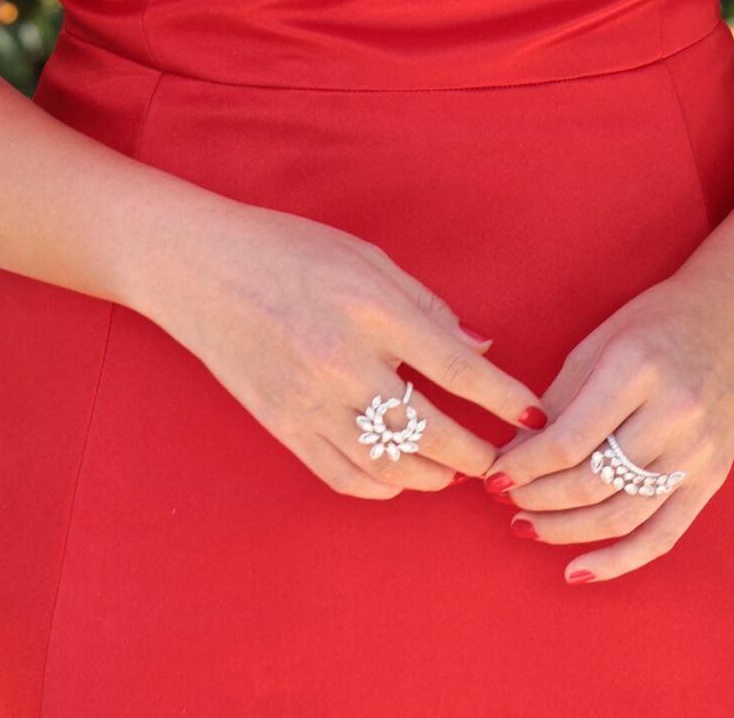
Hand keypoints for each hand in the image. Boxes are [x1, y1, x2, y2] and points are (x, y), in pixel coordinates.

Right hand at [136, 194, 548, 499]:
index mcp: (371, 309)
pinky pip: (344, 475)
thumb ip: (425, 307)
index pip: (455, 369)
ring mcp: (309, 401)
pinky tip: (400, 476)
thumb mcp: (365, 257)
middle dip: (476, 452)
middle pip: (430, 431)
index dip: (503, 399)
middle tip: (499, 457)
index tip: (534, 416)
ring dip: (433, 476)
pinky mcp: (283, 425)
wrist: (200, 267)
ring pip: (390, 465)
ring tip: (453, 468)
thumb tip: (480, 351)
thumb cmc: (288, 249)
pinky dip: (381, 485)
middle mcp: (343, 361)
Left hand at [484, 263, 733, 582]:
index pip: (568, 441)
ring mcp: (697, 453)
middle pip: (591, 483)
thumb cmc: (659, 322)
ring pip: (620, 516)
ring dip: (565, 530)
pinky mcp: (712, 478)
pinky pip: (662, 536)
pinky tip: (578, 570)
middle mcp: (672, 415)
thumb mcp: (601, 342)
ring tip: (528, 526)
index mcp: (637, 370)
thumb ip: (559, 398)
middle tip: (506, 500)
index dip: (524, 466)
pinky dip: (618, 561)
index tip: (494, 476)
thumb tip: (514, 454)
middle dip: (538, 499)